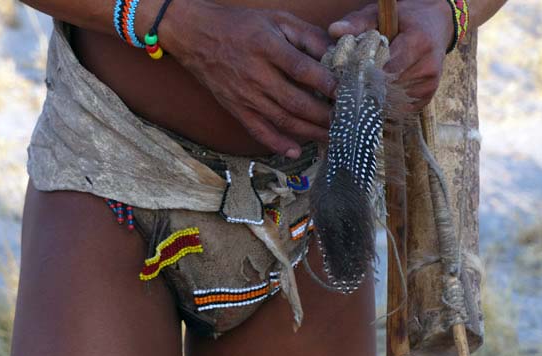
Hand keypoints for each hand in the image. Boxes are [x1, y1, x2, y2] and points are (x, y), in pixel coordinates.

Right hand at [161, 1, 335, 157]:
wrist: (195, 36)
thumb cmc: (240, 25)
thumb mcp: (276, 19)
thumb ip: (307, 35)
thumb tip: (336, 51)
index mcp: (266, 47)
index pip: (301, 69)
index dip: (326, 83)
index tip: (346, 93)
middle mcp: (255, 75)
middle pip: (295, 102)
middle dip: (324, 115)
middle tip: (346, 122)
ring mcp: (244, 95)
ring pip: (282, 120)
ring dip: (309, 132)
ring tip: (332, 138)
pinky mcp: (236, 108)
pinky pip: (258, 131)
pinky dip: (277, 144)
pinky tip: (296, 151)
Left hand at [328, 0, 455, 110]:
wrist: (436, 25)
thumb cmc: (403, 19)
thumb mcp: (381, 14)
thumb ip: (357, 23)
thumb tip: (333, 30)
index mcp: (418, 42)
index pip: (387, 69)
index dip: (366, 75)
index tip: (349, 78)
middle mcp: (428, 65)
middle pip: (388, 88)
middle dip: (368, 88)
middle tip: (350, 88)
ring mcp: (429, 84)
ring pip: (393, 101)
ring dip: (376, 98)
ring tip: (364, 90)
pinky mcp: (428, 96)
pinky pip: (400, 108)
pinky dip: (386, 104)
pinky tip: (378, 95)